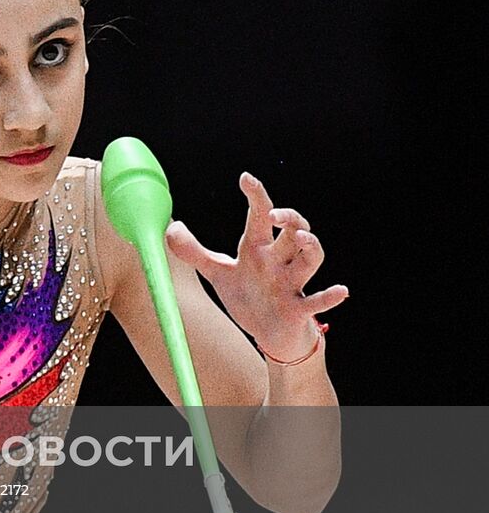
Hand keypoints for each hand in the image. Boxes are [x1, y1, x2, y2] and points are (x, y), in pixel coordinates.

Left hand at [164, 171, 349, 361]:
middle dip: (290, 219)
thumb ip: (193, 252)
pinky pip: (318, 302)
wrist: (268, 334)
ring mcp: (291, 285)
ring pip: (311, 260)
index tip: (246, 178)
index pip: (260, 217)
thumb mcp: (218, 274)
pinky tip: (341, 291)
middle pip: (293, 232)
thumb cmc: (248, 297)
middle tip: (276, 215)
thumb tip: (171, 228)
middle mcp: (278, 262)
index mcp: (258, 250)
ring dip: (312, 248)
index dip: (256, 196)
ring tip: (305, 239)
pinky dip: (330, 297)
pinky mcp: (299, 310)